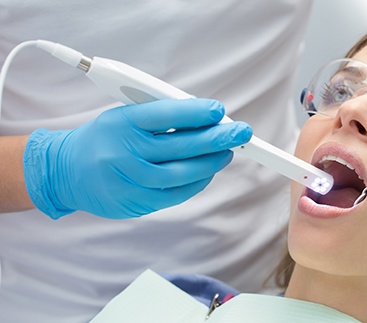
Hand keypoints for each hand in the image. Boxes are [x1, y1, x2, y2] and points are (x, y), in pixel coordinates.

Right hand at [24, 98, 251, 218]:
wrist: (66, 171)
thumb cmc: (105, 138)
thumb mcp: (124, 117)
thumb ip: (161, 116)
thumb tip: (206, 118)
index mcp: (121, 123)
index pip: (164, 114)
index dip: (194, 112)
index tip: (218, 110)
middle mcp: (124, 152)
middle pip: (179, 146)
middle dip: (217, 138)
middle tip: (241, 132)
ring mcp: (129, 180)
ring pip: (181, 173)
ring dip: (211, 162)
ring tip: (228, 152)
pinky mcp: (134, 202)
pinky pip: (175, 194)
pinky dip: (196, 183)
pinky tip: (208, 171)